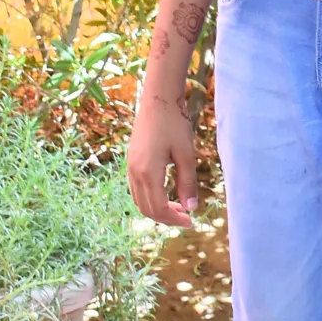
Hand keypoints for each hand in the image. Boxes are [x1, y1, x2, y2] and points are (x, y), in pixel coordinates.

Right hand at [128, 95, 199, 226]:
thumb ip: (187, 183)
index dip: (174, 219)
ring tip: (178, 207)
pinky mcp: (131, 161)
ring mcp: (130, 167)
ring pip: (140, 200)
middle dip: (166, 217)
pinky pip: (137, 189)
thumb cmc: (174, 124)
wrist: (158, 100)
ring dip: (157, 208)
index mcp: (148, 172)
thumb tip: (191, 208)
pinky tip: (166, 194)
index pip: (158, 208)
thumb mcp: (186, 154)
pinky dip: (150, 198)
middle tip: (186, 217)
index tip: (190, 221)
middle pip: (147, 208)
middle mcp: (135, 173)